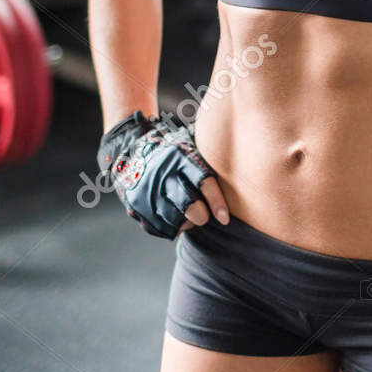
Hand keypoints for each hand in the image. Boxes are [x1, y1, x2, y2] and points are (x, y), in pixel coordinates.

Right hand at [96, 112, 227, 238]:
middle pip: (190, 207)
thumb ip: (209, 155)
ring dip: (186, 222)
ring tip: (187, 213)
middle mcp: (164, 176)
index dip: (216, 202)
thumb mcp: (188, 144)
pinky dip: (170, 227)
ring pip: (176, 220)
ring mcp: (148, 193)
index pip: (204, 182)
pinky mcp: (137, 207)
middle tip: (204, 215)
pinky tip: (173, 217)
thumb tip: (243, 156)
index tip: (225, 218)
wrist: (129, 151)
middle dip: (201, 215)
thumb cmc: (170, 151)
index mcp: (180, 158)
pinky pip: (160, 227)